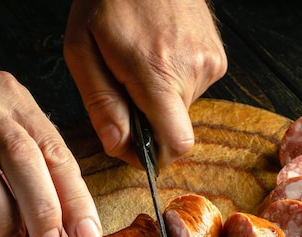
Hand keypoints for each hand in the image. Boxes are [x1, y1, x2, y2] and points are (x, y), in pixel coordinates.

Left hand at [64, 0, 226, 166]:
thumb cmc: (108, 0)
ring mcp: (210, 62)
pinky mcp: (218, 57)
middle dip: (148, 120)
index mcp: (158, 73)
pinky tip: (160, 55)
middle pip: (174, 128)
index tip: (136, 149)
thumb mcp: (83, 49)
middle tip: (125, 88)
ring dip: (160, 99)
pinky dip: (173, 82)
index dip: (155, 157)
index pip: (175, 143)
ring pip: (183, 108)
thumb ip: (100, 103)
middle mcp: (192, 71)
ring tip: (142, 63)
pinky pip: (193, 88)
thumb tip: (117, 146)